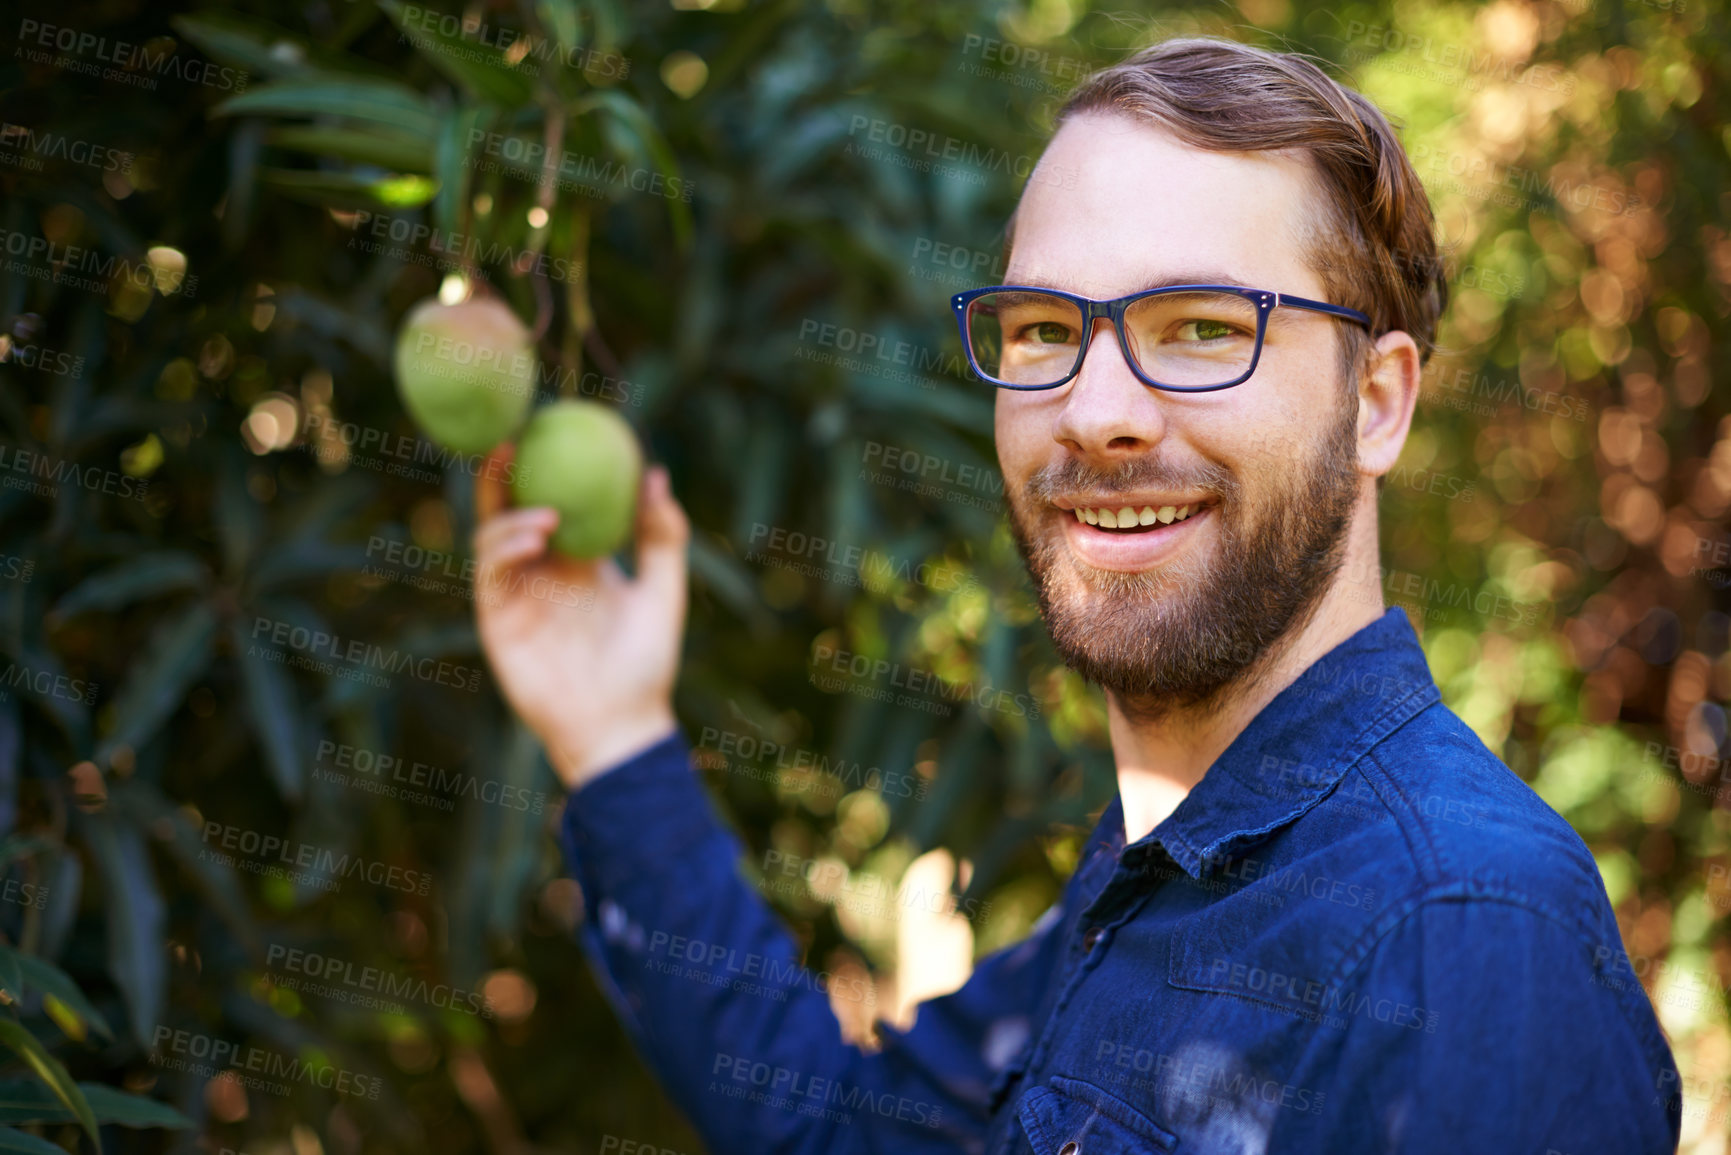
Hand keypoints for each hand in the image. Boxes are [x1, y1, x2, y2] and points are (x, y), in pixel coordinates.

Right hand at [472, 444, 688, 790]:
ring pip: (494, 535)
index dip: (546, 468)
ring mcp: (516, 595)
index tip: (553, 427)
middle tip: (515, 438)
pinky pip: (491, 570)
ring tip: (548, 512)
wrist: (621, 725)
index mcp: (578, 562)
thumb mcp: (665, 591)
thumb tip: (657, 474)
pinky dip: (506, 543)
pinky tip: (536, 533)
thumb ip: (664, 535)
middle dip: (504, 474)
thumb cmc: (646, 664)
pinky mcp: (498, 619)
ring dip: (511, 513)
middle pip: (510, 509)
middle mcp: (542, 573)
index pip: (555, 501)